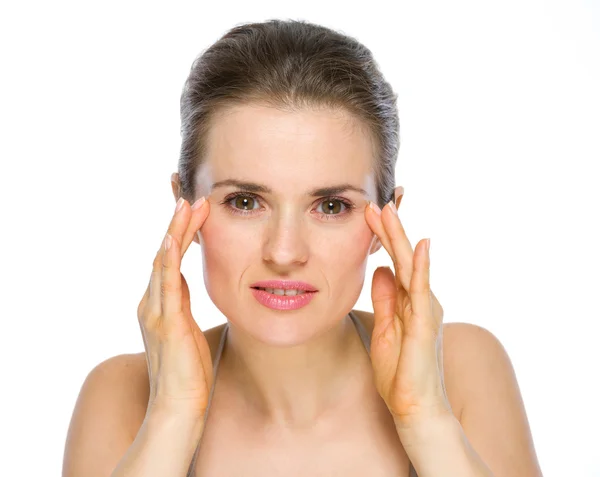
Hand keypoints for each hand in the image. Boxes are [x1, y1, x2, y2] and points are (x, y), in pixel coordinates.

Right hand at [136, 196, 211, 417]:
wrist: (180, 408)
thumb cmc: (188, 373)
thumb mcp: (187, 329)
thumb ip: (181, 303)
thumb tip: (184, 279)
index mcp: (159, 304)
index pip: (168, 259)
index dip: (179, 233)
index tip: (193, 209)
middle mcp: (152, 303)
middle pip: (163, 254)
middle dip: (177, 224)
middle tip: (190, 195)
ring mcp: (156, 312)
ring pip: (163, 262)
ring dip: (175, 232)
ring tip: (187, 204)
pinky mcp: (165, 323)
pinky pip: (165, 285)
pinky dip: (166, 259)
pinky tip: (171, 239)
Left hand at [365, 195, 451, 429]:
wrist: (415, 409)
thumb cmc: (401, 374)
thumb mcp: (386, 328)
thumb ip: (386, 299)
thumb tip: (381, 271)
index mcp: (410, 302)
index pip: (395, 263)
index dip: (383, 239)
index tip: (368, 215)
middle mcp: (422, 301)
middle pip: (403, 258)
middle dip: (389, 230)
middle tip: (376, 203)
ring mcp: (426, 310)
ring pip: (411, 267)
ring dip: (399, 238)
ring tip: (389, 211)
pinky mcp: (426, 324)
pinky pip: (422, 290)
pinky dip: (421, 266)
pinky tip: (419, 245)